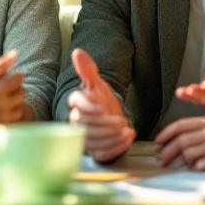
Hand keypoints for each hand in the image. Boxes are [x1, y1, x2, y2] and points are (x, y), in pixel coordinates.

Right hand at [0, 51, 25, 154]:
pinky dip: (7, 117)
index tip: (0, 80)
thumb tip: (14, 54)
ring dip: (12, 105)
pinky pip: (12, 122)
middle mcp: (5, 105)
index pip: (18, 78)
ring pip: (18, 109)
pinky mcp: (1, 132)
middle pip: (21, 93)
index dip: (10, 77)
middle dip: (14, 90)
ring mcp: (4, 120)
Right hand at [67, 48, 134, 162]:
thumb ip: (88, 69)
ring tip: (127, 131)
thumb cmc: (101, 100)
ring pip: (93, 141)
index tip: (102, 109)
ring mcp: (84, 138)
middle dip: (105, 125)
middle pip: (85, 126)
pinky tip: (126, 140)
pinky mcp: (94, 151)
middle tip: (121, 122)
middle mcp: (77, 121)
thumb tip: (77, 52)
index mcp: (77, 102)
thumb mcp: (97, 84)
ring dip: (112, 138)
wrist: (110, 117)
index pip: (77, 104)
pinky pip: (101, 153)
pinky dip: (115, 148)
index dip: (89, 108)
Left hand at [155, 117, 204, 171]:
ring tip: (176, 167)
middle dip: (167, 150)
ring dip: (179, 161)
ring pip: (188, 151)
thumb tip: (184, 143)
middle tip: (161, 160)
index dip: (166, 132)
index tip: (158, 141)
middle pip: (181, 139)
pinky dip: (195, 167)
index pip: (182, 124)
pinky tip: (196, 169)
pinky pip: (200, 163)